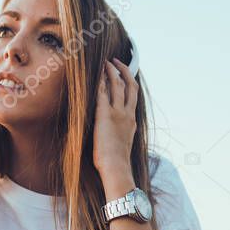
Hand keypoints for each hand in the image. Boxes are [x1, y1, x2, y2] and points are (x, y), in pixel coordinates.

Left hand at [93, 58, 137, 179]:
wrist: (116, 167)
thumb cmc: (116, 163)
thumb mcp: (122, 145)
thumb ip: (120, 135)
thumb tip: (114, 135)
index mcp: (132, 121)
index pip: (133, 96)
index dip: (130, 82)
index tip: (124, 74)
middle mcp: (128, 114)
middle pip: (130, 86)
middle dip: (123, 70)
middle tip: (116, 62)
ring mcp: (118, 113)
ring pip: (117, 85)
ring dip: (111, 72)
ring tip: (105, 63)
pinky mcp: (105, 115)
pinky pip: (102, 93)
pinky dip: (100, 82)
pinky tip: (95, 74)